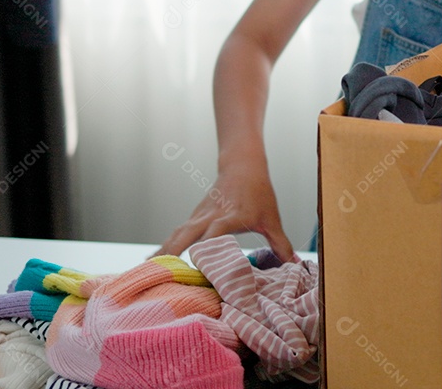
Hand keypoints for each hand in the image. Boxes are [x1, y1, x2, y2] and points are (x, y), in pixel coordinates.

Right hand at [155, 169, 295, 260]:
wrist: (242, 167)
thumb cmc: (259, 194)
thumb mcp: (272, 218)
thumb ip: (280, 242)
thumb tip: (292, 263)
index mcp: (232, 216)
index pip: (216, 232)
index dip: (207, 246)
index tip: (198, 265)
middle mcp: (211, 216)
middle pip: (188, 234)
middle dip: (174, 253)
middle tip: (162, 274)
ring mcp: (199, 216)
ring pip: (178, 234)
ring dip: (164, 252)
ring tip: (149, 271)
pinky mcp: (194, 218)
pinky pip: (176, 234)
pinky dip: (164, 247)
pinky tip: (152, 261)